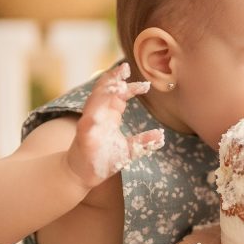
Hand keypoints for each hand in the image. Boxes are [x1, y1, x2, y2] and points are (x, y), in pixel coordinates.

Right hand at [65, 63, 163, 187]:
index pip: (118, 95)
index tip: (146, 85)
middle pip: (103, 91)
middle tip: (125, 69)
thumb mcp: (128, 150)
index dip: (130, 87)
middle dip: (113, 79)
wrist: (83, 175)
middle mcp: (97, 115)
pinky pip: (86, 125)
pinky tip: (96, 117)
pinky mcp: (82, 137)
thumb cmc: (104, 160)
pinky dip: (91, 119)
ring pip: (93, 102)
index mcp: (107, 115)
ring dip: (103, 93)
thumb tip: (161, 136)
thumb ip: (142, 141)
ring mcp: (88, 125)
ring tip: (115, 84)